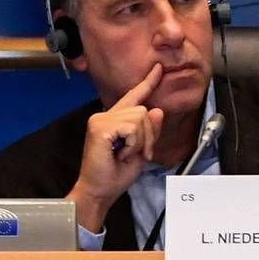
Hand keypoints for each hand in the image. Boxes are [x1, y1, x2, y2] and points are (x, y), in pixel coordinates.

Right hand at [68, 65, 164, 231]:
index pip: (134, 97)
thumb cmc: (116, 174)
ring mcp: (101, 120)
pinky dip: (133, 144)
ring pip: (140, 118)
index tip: (158, 69)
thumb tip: (157, 110)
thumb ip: (149, 131)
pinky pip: (132, 128)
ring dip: (141, 141)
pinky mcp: (100, 127)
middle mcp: (106, 115)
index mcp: (115, 120)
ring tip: (126, 154)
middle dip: (149, 135)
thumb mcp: (141, 151)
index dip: (148, 82)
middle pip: (144, 111)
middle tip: (138, 153)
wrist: (100, 190)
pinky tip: (120, 154)